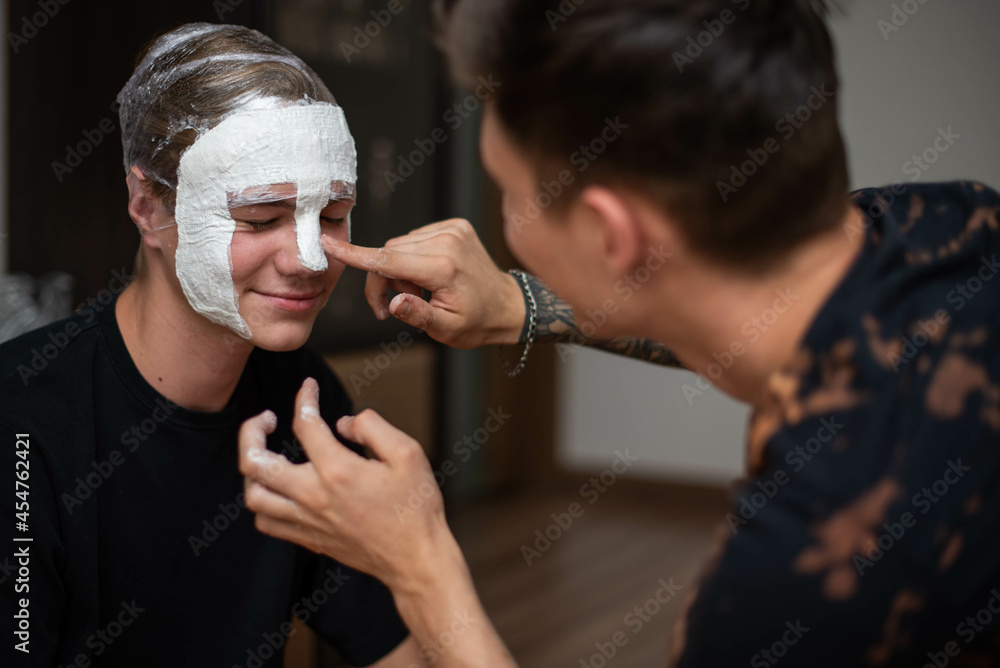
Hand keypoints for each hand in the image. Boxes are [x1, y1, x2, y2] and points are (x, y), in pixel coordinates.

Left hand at [237, 377, 457, 591]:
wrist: (416, 559)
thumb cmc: (415, 507)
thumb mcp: (408, 453)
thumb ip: (373, 427)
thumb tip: (344, 422)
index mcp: (338, 470)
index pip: (305, 424)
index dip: (305, 398)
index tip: (309, 388)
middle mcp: (314, 496)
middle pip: (255, 461)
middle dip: (252, 431)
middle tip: (265, 419)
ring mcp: (308, 520)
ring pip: (253, 495)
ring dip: (251, 469)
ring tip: (264, 453)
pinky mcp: (309, 538)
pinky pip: (266, 521)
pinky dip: (262, 501)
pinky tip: (276, 488)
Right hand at [322, 219, 525, 348]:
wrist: (507, 305)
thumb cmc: (477, 322)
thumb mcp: (447, 330)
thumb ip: (418, 315)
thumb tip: (394, 303)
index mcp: (443, 268)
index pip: (389, 259)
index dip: (355, 254)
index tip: (328, 243)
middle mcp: (447, 241)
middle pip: (389, 252)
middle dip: (382, 280)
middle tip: (389, 308)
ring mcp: (451, 230)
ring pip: (399, 245)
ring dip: (398, 268)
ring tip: (418, 292)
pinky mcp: (454, 225)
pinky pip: (415, 238)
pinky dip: (412, 257)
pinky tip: (428, 275)